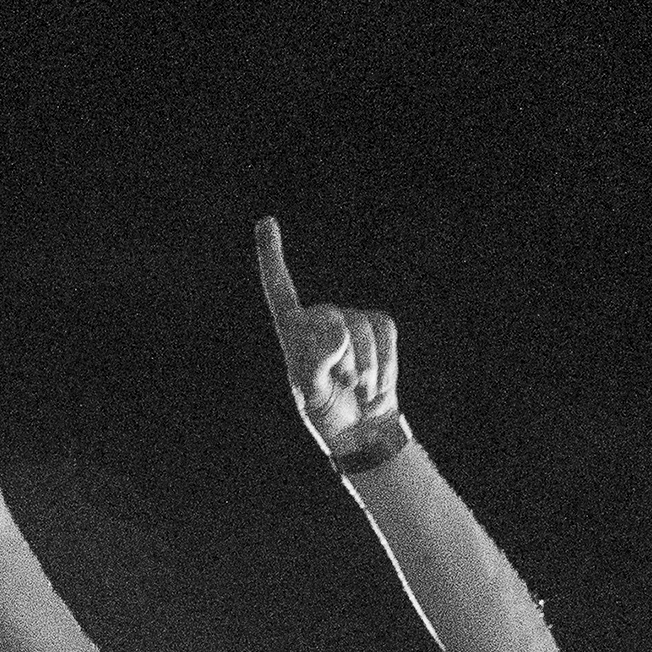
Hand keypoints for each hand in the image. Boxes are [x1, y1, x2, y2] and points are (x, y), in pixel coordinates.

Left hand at [254, 216, 401, 459]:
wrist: (365, 429)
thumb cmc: (330, 415)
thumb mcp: (314, 395)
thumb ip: (316, 363)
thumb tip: (337, 328)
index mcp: (293, 334)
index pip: (280, 290)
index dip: (272, 256)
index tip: (266, 221)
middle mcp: (320, 319)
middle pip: (336, 321)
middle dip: (345, 358)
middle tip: (343, 387)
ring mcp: (351, 320)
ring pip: (364, 328)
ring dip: (367, 367)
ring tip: (359, 389)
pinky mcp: (378, 326)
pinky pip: (386, 330)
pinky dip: (386, 362)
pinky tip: (377, 385)